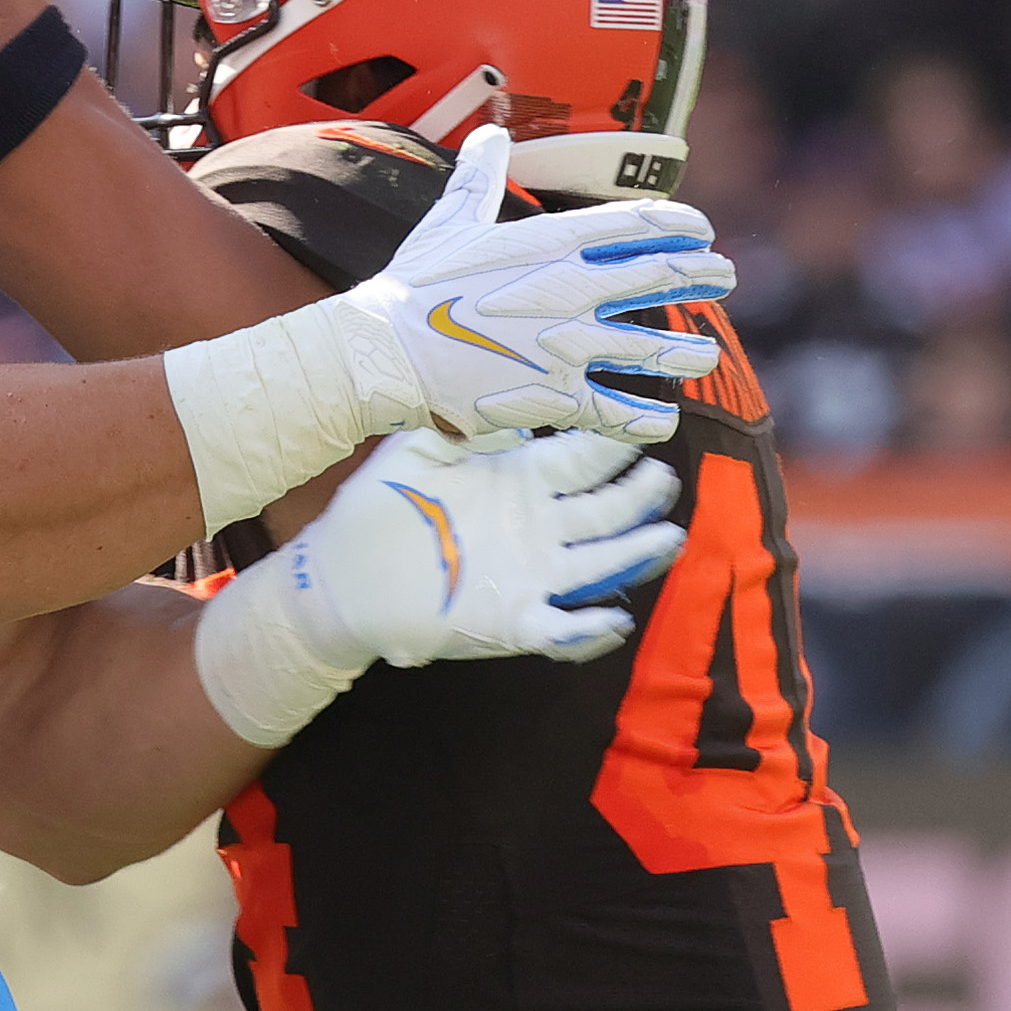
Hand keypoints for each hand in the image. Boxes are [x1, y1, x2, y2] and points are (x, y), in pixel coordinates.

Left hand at [193, 428, 682, 747]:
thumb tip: (515, 381)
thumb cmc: (382, 503)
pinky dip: (590, 628)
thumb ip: (470, 420)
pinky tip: (613, 617)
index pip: (583, 457)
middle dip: (639, 495)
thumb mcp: (423, 447)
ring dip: (635, 553)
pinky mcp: (514, 622)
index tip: (649, 419)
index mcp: (520, 479)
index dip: (616, 442)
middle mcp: (538, 526)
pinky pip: (563, 629)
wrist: (342, 575)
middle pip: (607, 509)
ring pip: (600, 564)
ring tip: (669, 538)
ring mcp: (532, 575)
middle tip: (663, 478)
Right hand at [337, 125, 735, 447]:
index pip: (639, 223)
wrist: (386, 352)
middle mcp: (571, 288)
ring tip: (704, 352)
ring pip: (654, 348)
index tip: (702, 231)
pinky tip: (662, 418)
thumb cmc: (414, 285)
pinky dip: (647, 417)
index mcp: (551, 242)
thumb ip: (480, 175)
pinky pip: (619, 411)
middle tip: (725, 277)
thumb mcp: (450, 219)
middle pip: (661, 276)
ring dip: (687, 349)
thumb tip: (489, 132)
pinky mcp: (556, 396)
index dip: (681, 225)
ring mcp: (569, 345)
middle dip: (703, 275)